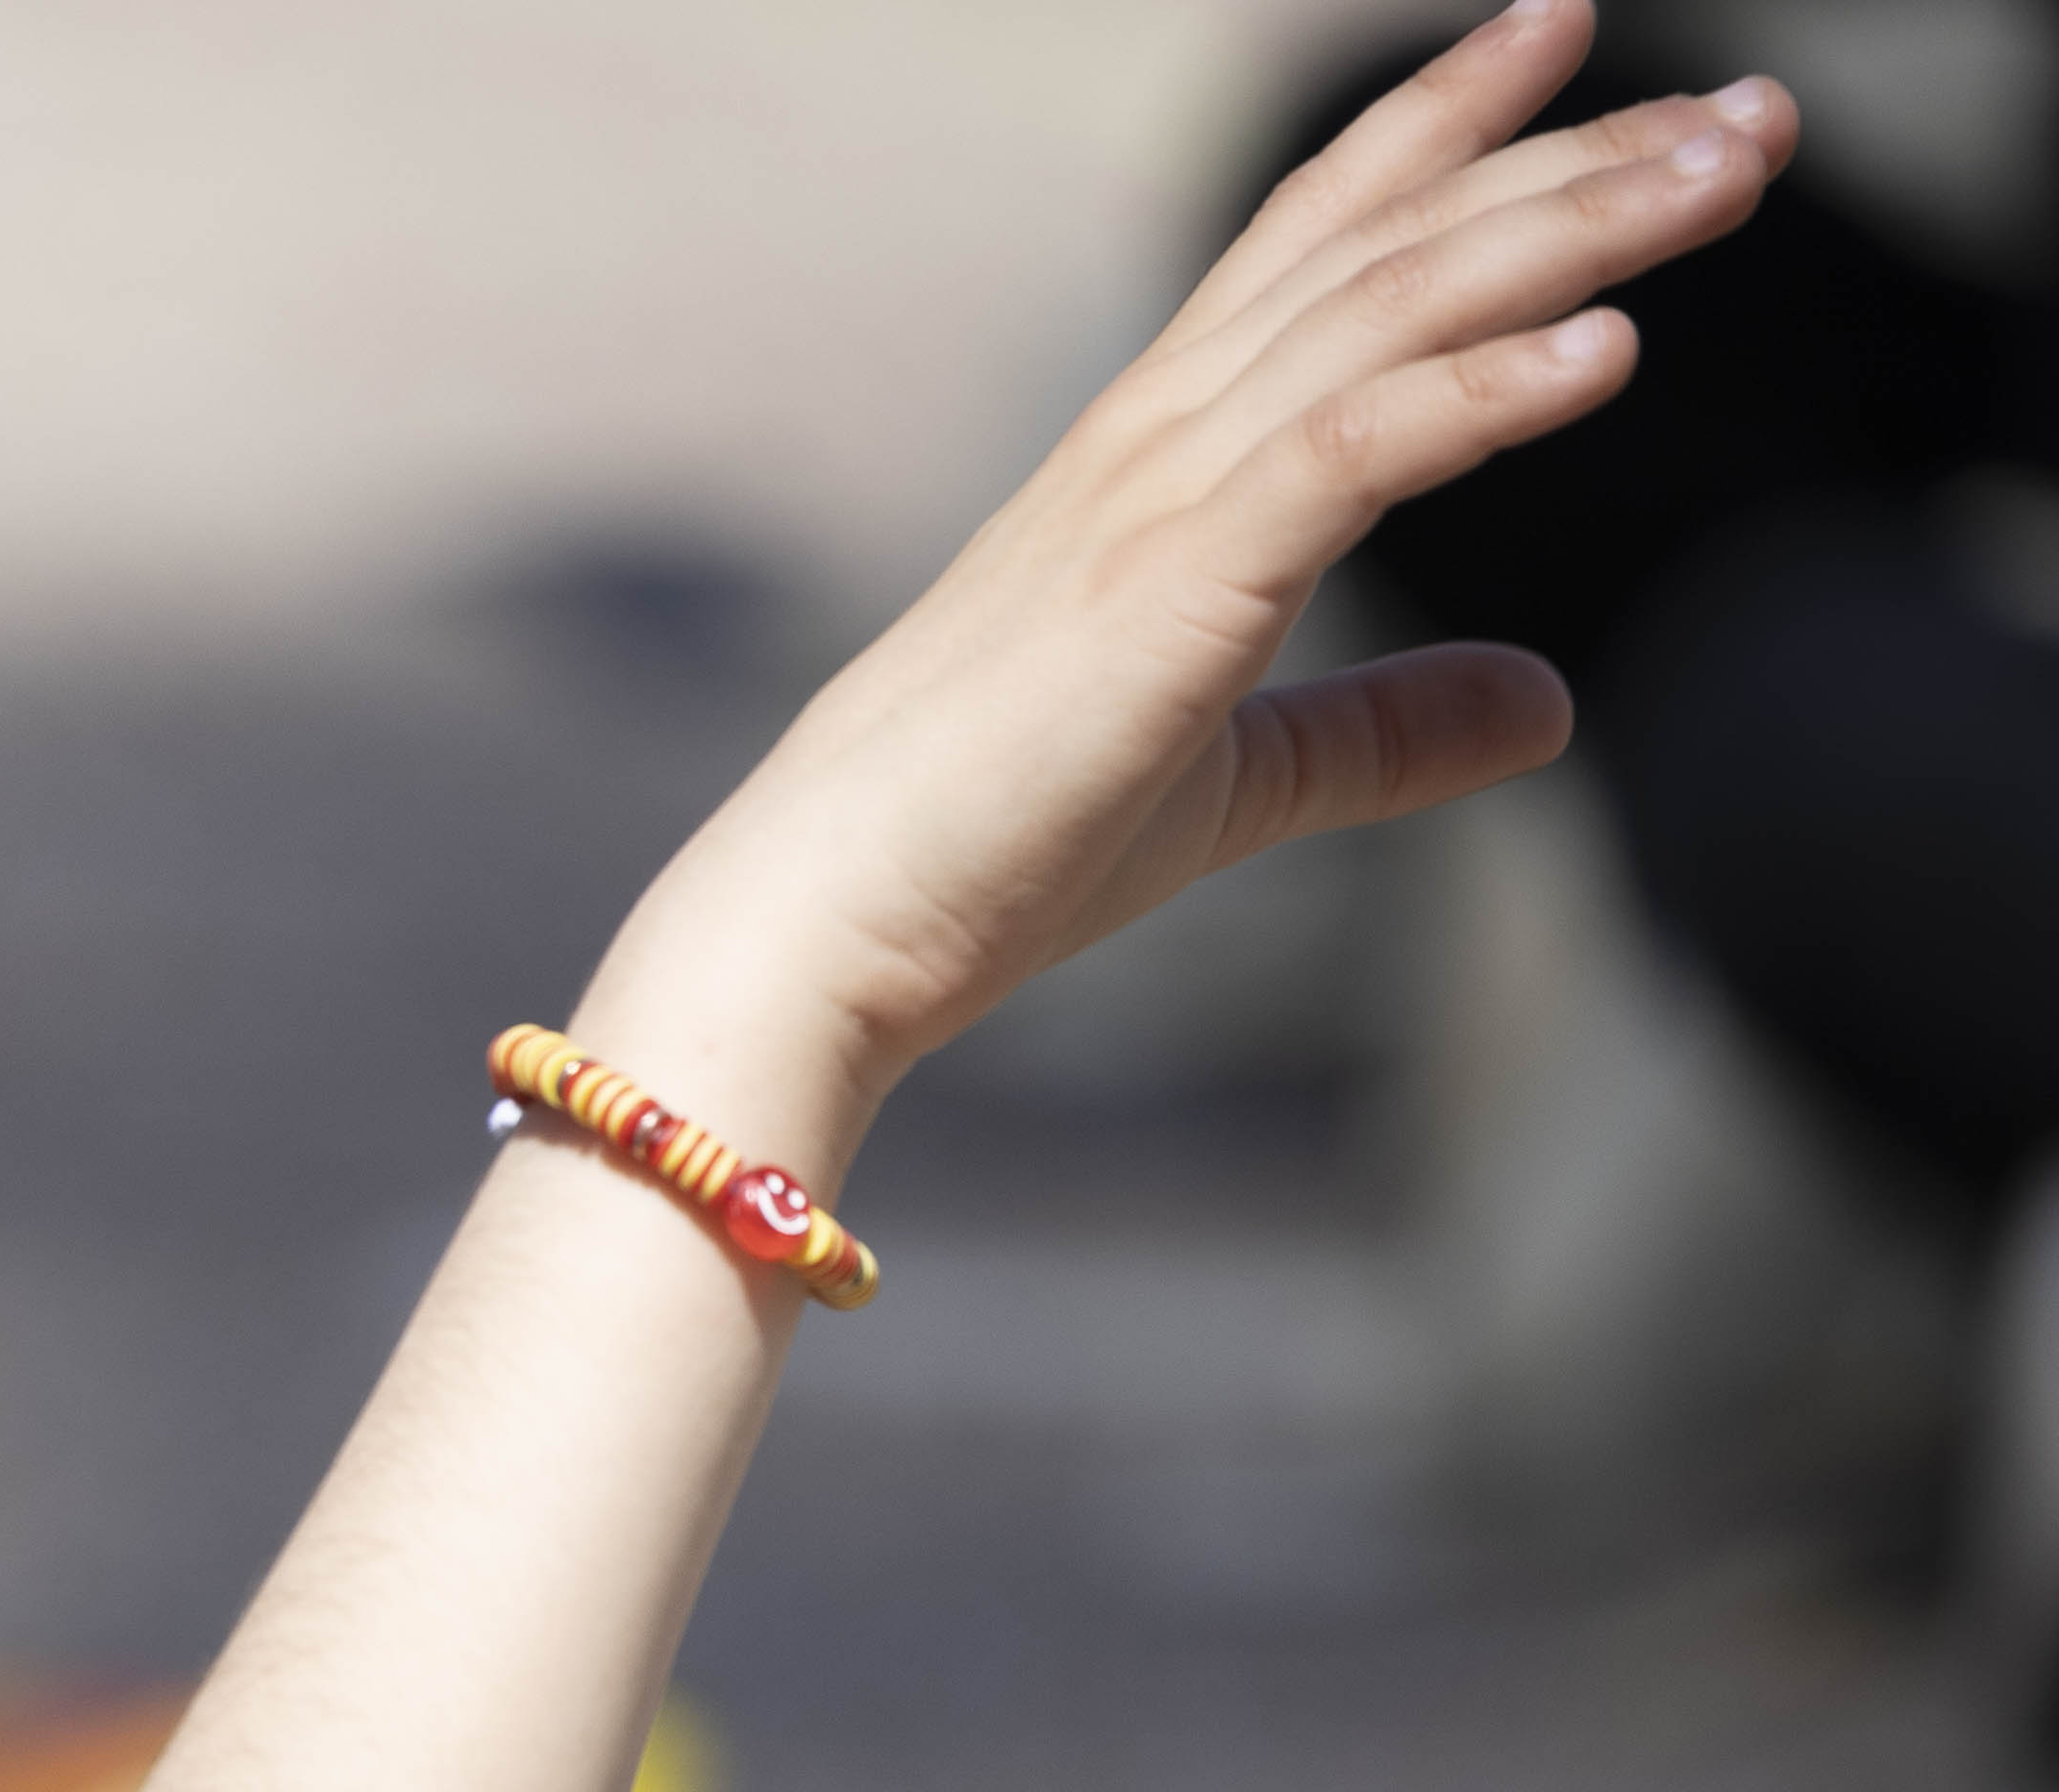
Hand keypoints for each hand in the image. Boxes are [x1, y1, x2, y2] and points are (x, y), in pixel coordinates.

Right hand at [595, 0, 1788, 1143]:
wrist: (822, 920)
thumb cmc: (985, 853)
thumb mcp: (1233, 782)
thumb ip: (1385, 728)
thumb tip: (1552, 700)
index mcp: (1153, 461)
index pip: (1316, 244)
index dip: (1445, 132)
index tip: (1571, 43)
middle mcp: (1157, 438)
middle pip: (1387, 241)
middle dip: (1574, 156)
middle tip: (1754, 111)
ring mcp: (1156, 499)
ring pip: (1389, 309)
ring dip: (1571, 227)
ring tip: (1724, 173)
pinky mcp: (1169, 586)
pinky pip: (1349, 450)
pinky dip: (1482, 387)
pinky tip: (1609, 347)